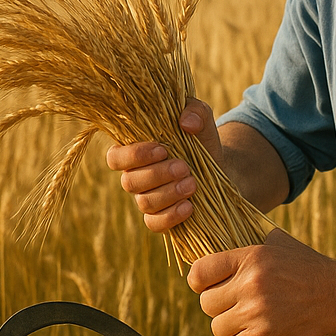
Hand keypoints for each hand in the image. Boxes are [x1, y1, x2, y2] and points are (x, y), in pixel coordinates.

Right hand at [106, 98, 222, 232]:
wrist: (221, 167)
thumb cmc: (201, 139)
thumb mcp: (202, 119)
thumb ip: (195, 111)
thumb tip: (187, 123)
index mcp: (135, 151)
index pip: (115, 157)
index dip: (134, 155)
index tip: (162, 150)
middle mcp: (135, 176)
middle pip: (129, 182)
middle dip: (157, 175)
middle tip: (184, 167)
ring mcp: (146, 199)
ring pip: (144, 203)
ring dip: (169, 193)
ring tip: (192, 183)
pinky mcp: (161, 217)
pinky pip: (154, 223)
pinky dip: (171, 216)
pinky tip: (189, 206)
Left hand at [187, 229, 335, 335]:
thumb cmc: (305, 268)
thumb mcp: (277, 244)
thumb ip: (247, 249)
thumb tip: (216, 251)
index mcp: (249, 257)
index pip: (199, 272)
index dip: (200, 283)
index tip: (210, 288)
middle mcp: (250, 283)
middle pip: (206, 303)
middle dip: (218, 307)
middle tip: (234, 307)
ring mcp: (256, 311)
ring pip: (217, 328)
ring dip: (229, 329)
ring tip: (246, 323)